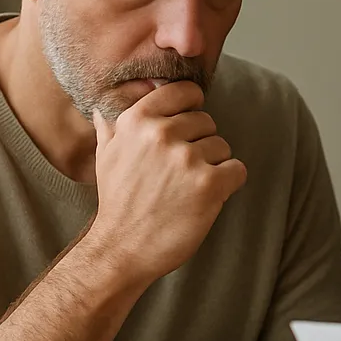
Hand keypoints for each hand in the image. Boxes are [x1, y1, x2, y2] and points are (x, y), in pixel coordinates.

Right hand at [88, 82, 246, 283]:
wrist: (123, 248)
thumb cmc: (118, 203)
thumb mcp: (105, 157)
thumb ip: (111, 128)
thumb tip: (103, 109)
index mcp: (137, 120)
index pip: (185, 91)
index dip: (192, 107)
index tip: (189, 126)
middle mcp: (162, 134)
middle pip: (207, 122)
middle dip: (200, 145)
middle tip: (180, 173)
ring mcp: (186, 159)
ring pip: (223, 147)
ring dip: (213, 167)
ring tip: (189, 188)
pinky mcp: (209, 184)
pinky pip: (237, 170)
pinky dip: (229, 184)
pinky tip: (208, 197)